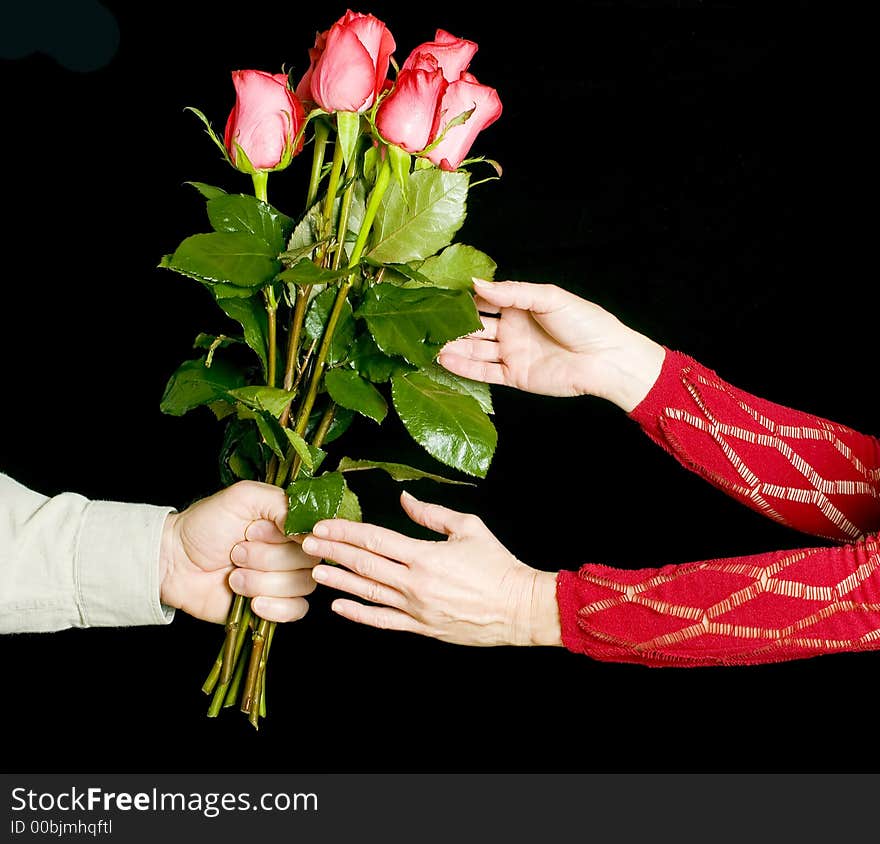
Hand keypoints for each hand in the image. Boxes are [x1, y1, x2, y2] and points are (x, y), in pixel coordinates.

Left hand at [159, 480, 319, 623]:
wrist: (175, 562)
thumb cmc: (206, 524)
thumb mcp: (244, 498)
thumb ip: (282, 504)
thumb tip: (309, 527)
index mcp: (290, 523)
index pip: (318, 533)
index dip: (292, 537)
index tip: (256, 532)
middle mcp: (293, 551)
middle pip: (309, 561)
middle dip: (267, 558)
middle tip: (236, 551)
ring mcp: (285, 579)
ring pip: (300, 586)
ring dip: (261, 581)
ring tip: (234, 575)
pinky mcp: (275, 606)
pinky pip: (296, 611)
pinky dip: (274, 607)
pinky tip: (252, 602)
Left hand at [303, 491, 561, 646]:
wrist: (519, 607)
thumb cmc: (497, 564)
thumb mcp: (468, 527)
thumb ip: (431, 513)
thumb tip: (403, 498)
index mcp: (424, 555)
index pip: (374, 539)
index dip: (345, 531)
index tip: (323, 526)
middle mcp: (414, 583)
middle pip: (363, 564)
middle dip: (332, 552)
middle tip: (306, 543)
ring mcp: (416, 609)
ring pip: (367, 593)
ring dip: (339, 581)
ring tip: (315, 571)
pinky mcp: (421, 628)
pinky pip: (383, 621)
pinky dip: (359, 614)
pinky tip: (339, 606)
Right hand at [439, 278, 664, 411]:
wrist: (605, 359)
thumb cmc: (585, 323)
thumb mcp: (548, 297)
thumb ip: (511, 292)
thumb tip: (477, 283)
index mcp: (521, 306)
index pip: (484, 300)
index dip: (462, 297)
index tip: (437, 293)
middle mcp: (513, 329)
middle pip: (475, 326)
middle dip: (452, 324)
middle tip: (426, 321)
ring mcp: (513, 353)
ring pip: (475, 350)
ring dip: (453, 346)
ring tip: (429, 342)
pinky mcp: (516, 376)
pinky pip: (485, 373)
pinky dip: (464, 368)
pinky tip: (445, 360)